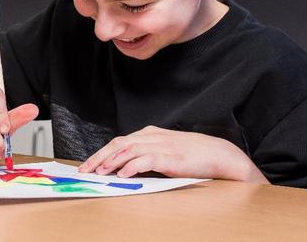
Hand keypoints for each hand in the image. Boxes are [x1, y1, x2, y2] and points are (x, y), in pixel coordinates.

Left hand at [78, 125, 268, 182]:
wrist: (220, 155)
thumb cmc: (193, 155)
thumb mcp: (165, 151)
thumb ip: (146, 155)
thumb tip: (123, 168)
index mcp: (149, 134)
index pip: (118, 142)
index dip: (100, 153)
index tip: (87, 165)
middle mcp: (153, 137)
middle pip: (119, 144)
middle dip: (99, 157)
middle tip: (85, 170)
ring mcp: (162, 145)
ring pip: (129, 150)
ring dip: (112, 161)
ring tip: (99, 172)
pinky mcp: (172, 157)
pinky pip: (147, 159)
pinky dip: (133, 166)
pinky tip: (123, 174)